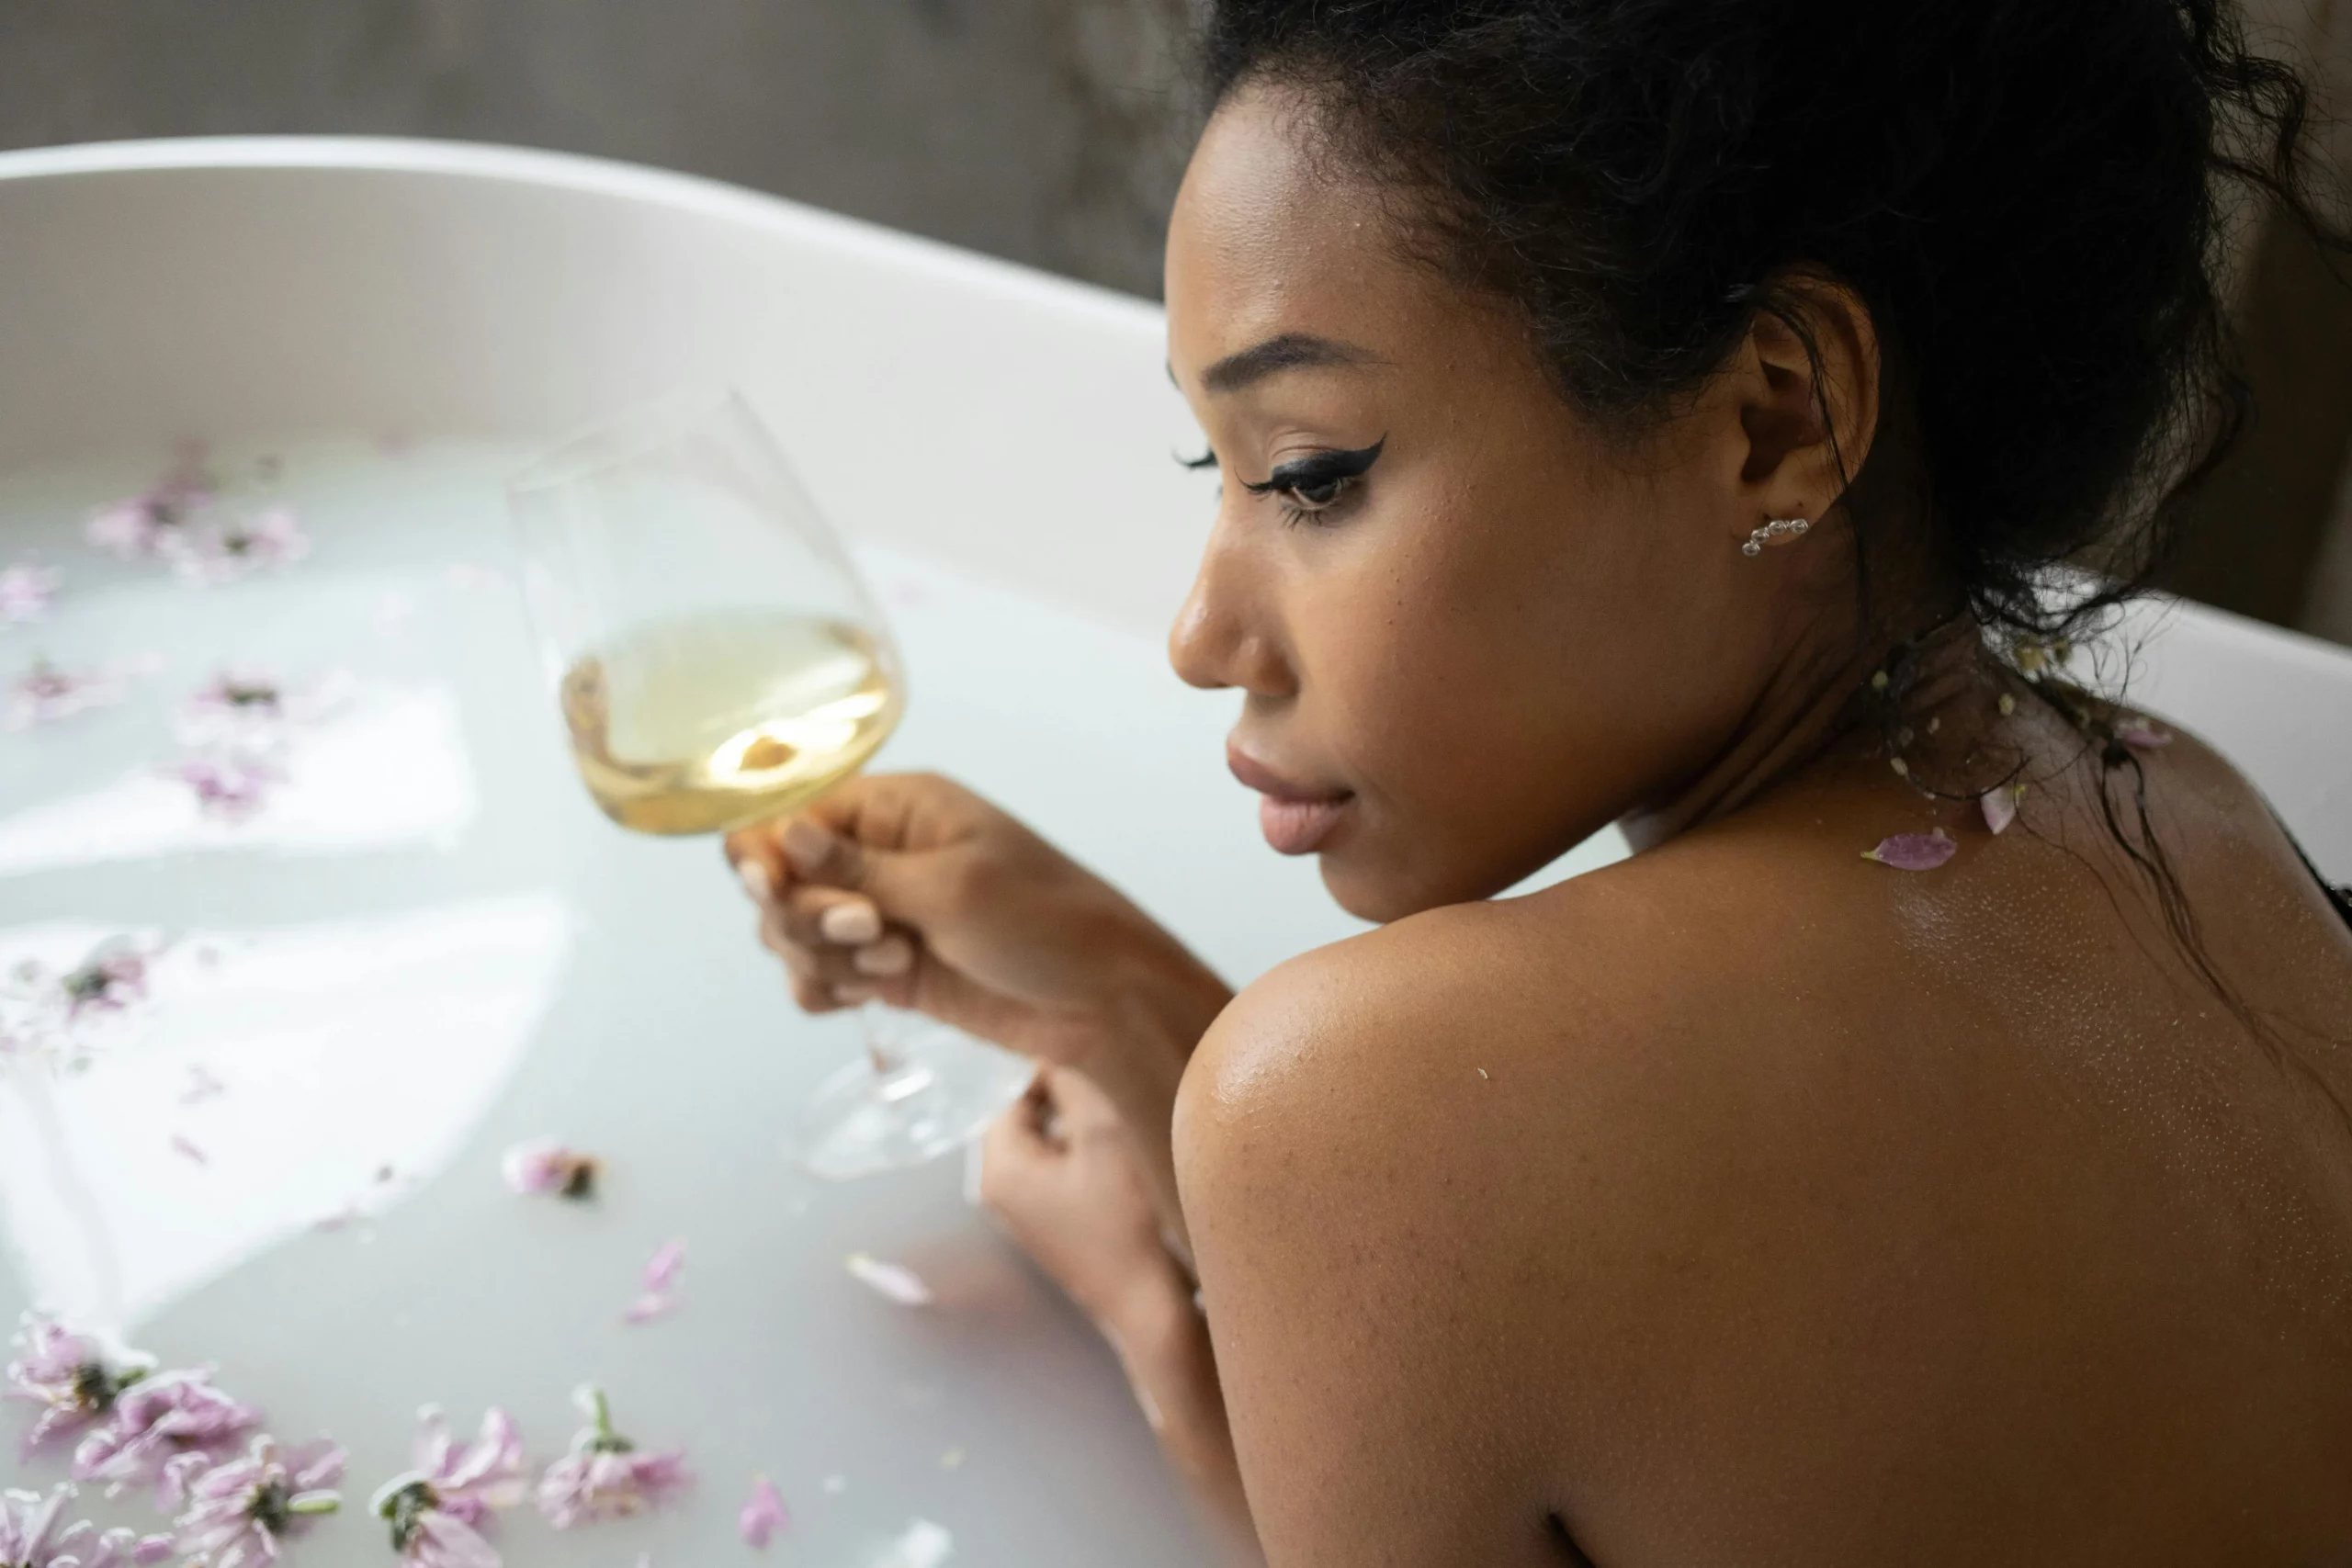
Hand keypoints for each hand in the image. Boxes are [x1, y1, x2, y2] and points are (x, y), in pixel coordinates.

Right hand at [726, 773, 1229, 1242]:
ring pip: (791, 934)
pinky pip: (817, 976)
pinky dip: (830, 989)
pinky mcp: (883, 969)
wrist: (1105, 1001)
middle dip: (806, 917)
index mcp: (893, 809)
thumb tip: (785, 828)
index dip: (767, 857)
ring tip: (893, 963)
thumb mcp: (954, 888)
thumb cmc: (1045, 923)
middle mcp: (875, 855)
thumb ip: (861, 869)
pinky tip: (878, 991)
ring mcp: (877, 915)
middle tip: (873, 932)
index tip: (775, 892)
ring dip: (823, 956)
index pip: (788, 816)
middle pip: (778, 881)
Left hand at [978, 1064, 1187, 1327]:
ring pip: (1038, 1142)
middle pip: (1018, 1117)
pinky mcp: (1043, 1223)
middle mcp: (995, 1190)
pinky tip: (1112, 1160)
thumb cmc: (1123, 1222)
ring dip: (1071, 1127)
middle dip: (1058, 1100)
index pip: (1008, 1094)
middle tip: (1102, 1093)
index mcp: (999, 1168)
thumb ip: (1072, 1087)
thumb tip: (1053, 1054)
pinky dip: (1075, 1155)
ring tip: (1112, 1127)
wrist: (1143, 1301)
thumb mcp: (1102, 1139)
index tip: (1083, 1062)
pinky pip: (1050, 1169)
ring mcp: (1017, 1211)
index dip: (1045, 1072)